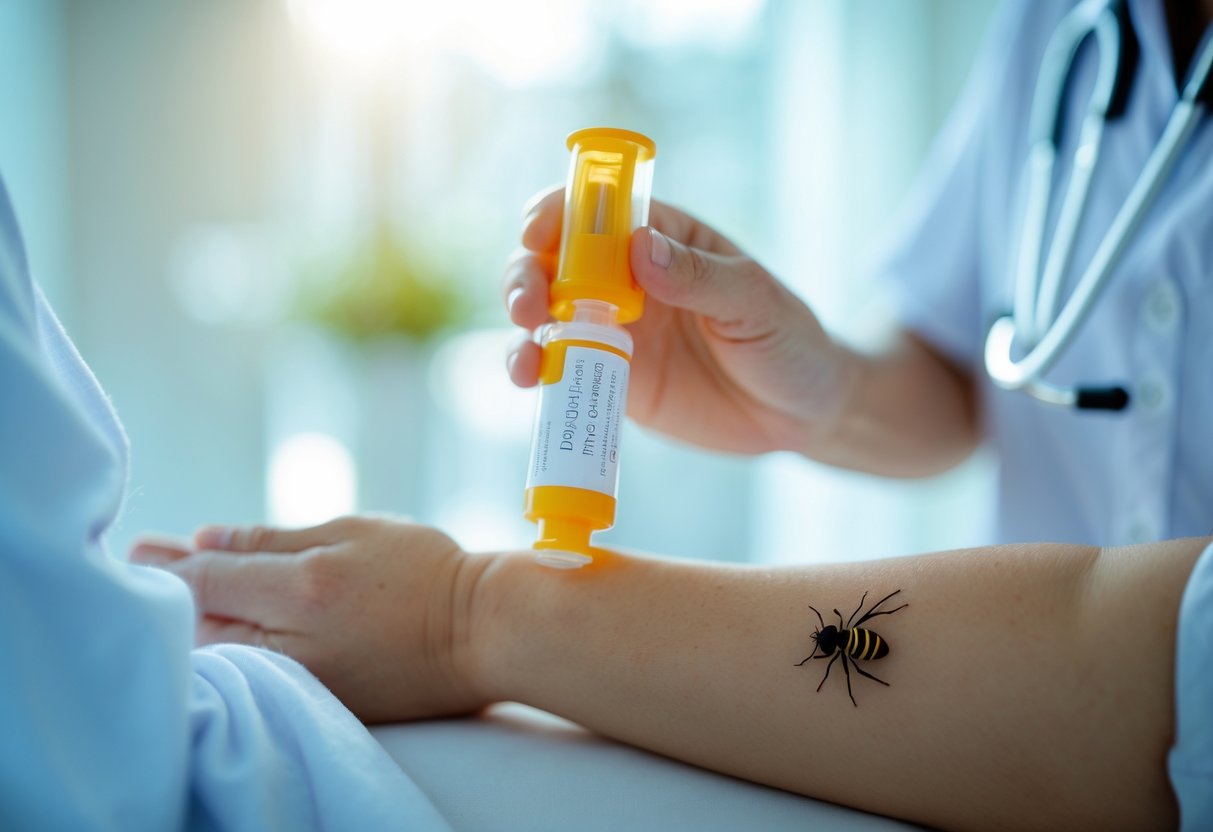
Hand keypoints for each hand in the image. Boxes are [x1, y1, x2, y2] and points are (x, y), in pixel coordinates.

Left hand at [129, 517, 493, 723]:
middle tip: (141, 556)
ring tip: (169, 589)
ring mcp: (306, 680)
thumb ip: (278, 539)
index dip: (173, 561)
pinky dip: (225, 650)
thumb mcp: (357, 531)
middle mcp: (296, 642)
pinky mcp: (322, 702)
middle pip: (205, 621)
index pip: (212, 577)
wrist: (484, 632)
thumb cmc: (428, 570)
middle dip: (170, 588)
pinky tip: (215, 629)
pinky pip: (254, 675)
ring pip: (223, 654)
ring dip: (192, 622)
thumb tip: (206, 538)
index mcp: (305, 587)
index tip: (141, 545)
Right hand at [503, 188, 854, 453]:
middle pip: (553, 262)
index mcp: (662, 237)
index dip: (557, 213)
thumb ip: (699, 277)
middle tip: (529, 306)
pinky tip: (532, 381)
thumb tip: (640, 246)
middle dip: (526, 276)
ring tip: (525, 360)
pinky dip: (536, 371)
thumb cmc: (788, 339)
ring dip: (521, 329)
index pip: (596, 208)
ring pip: (545, 316)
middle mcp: (625, 278)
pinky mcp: (611, 378)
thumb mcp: (755, 301)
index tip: (537, 234)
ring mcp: (613, 330)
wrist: (801, 413)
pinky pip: (562, 369)